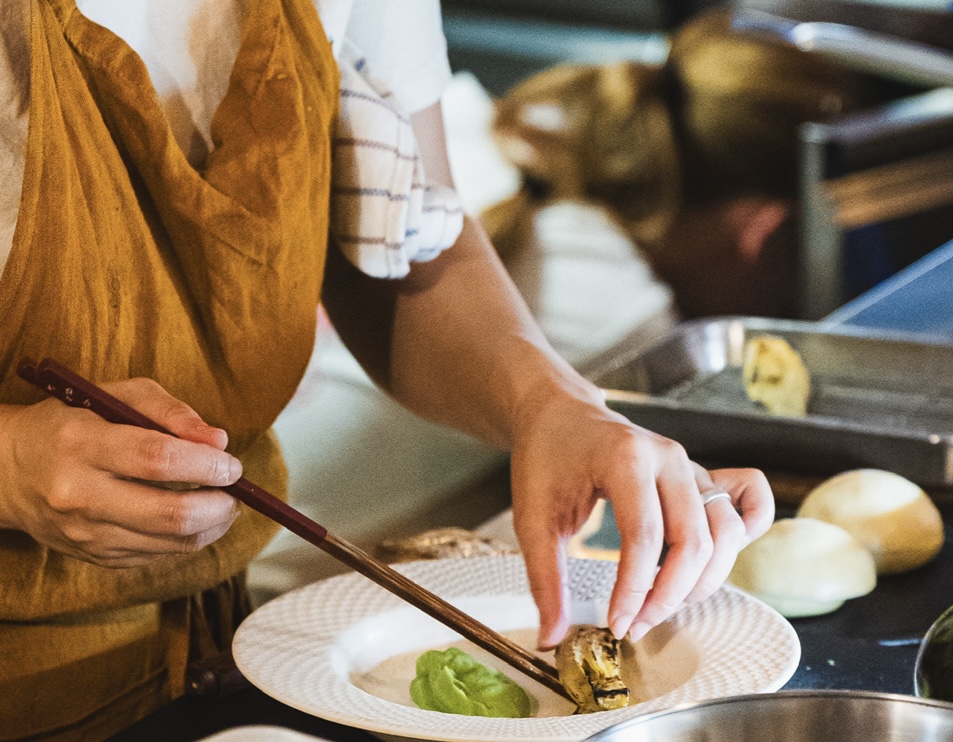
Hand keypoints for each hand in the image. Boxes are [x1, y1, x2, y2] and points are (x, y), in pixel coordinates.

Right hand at [0, 378, 242, 566]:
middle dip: (219, 504)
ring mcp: (85, 533)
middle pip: (169, 514)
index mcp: (81, 443)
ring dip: (213, 525)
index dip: (205, 465)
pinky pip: (158, 556)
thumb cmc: (74, 421)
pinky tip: (196, 518)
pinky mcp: (94, 557)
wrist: (9, 470)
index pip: (157, 460)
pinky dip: (188, 538)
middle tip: (236, 489)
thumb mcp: (116, 396)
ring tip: (224, 503)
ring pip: (170, 543)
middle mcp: (79, 494)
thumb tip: (218, 441)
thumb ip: (171, 411)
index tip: (231, 464)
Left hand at [509, 388, 773, 649]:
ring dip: (703, 581)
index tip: (617, 624)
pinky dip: (744, 535)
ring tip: (662, 604)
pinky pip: (748, 503)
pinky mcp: (700, 475)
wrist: (559, 413)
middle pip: (694, 540)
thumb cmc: (546, 458)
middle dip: (669, 595)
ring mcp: (690, 465)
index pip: (645, 537)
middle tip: (637, 624)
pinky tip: (712, 561)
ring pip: (725, 533)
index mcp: (625, 459)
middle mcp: (668, 458)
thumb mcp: (532, 516)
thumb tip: (551, 637)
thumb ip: (545, 578)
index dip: (635, 590)